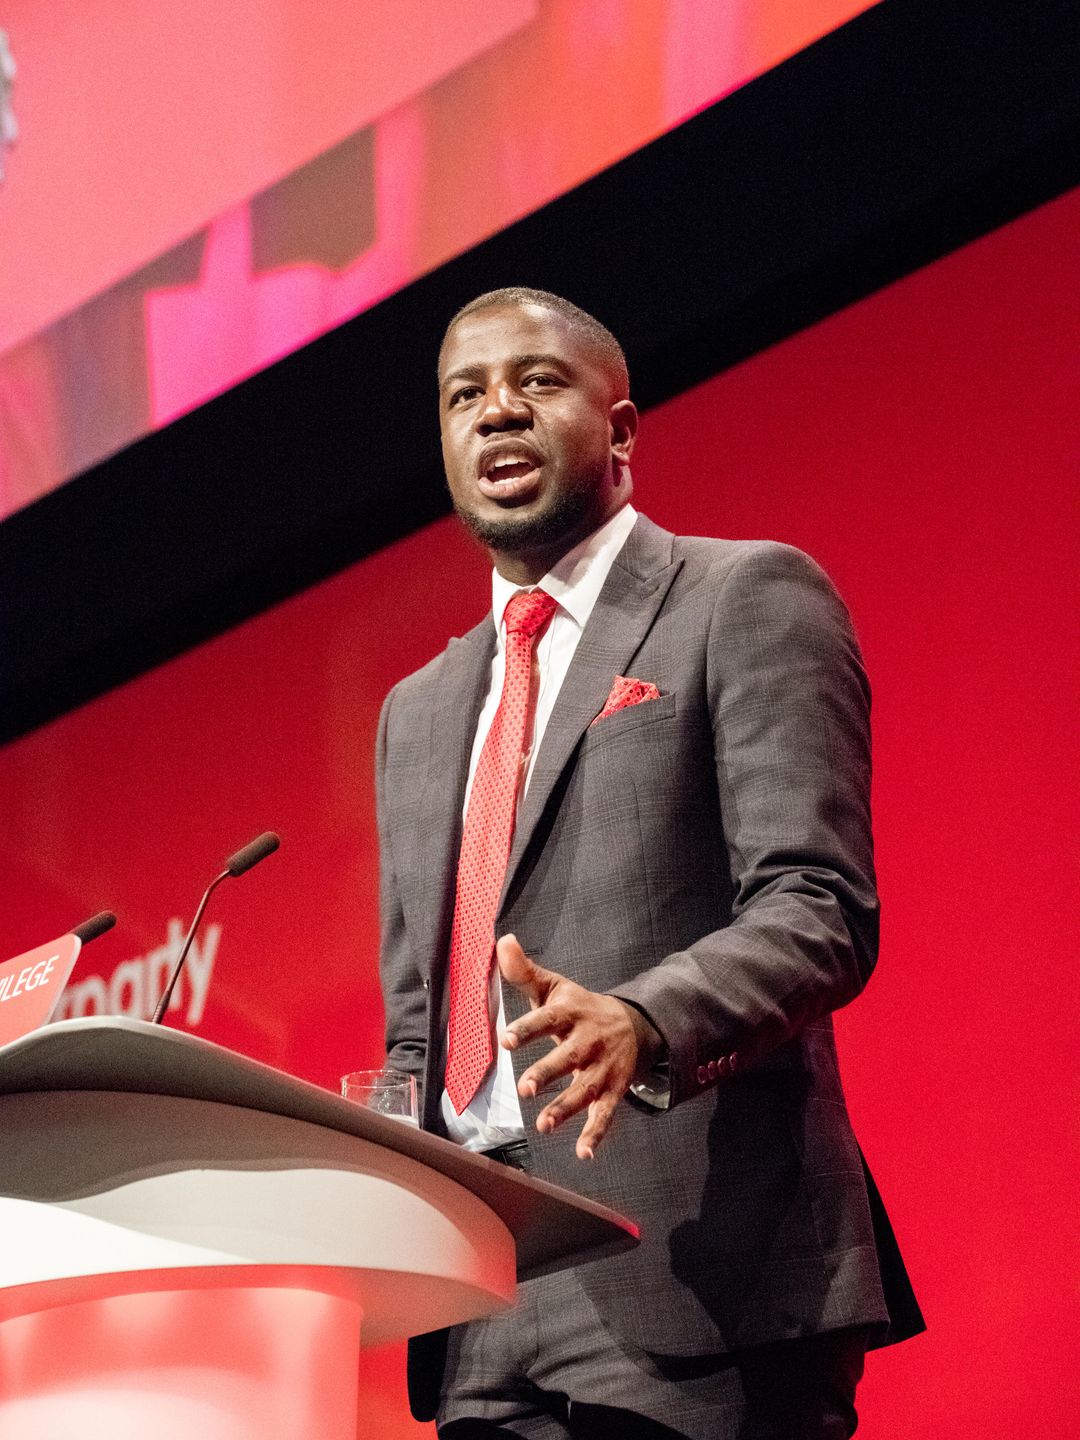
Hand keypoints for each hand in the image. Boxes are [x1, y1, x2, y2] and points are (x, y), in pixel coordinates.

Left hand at [497, 934, 661, 1159]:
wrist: (634, 1024)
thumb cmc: (581, 1007)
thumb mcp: (556, 988)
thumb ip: (525, 972)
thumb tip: (502, 939)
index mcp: (571, 1013)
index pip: (547, 1019)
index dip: (527, 1028)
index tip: (506, 1038)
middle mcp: (588, 1041)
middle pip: (567, 1057)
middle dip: (548, 1072)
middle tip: (526, 1088)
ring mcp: (602, 1069)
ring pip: (585, 1091)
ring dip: (566, 1108)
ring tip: (545, 1124)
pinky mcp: (613, 1091)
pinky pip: (606, 1115)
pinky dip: (596, 1135)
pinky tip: (583, 1153)